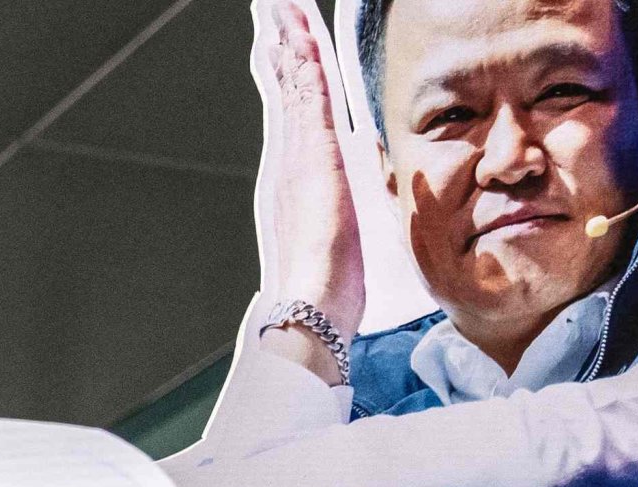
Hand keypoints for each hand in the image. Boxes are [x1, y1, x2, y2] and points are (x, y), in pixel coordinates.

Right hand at [250, 0, 365, 362]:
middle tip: (267, 8)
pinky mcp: (312, 149)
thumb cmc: (331, 287)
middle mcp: (288, 157)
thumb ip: (357, 204)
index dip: (287, 73)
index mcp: (297, 174)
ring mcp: (296, 150)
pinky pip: (306, 89)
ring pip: (290, 77)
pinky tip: (294, 31)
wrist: (309, 305)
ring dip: (282, 36)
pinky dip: (298, 57)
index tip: (280, 43)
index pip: (294, 109)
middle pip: (282, 85)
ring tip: (273, 4)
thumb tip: (371, 186)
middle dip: (275, 43)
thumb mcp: (351, 234)